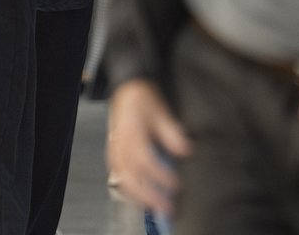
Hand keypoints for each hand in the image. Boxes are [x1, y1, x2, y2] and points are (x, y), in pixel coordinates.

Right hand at [107, 79, 190, 216]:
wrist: (127, 90)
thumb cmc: (143, 100)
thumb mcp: (161, 111)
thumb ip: (171, 132)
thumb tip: (185, 150)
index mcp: (131, 134)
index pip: (144, 160)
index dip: (159, 175)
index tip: (176, 185)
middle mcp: (120, 145)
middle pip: (130, 177)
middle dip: (148, 196)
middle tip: (166, 208)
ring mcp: (115, 151)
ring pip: (123, 180)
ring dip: (139, 197)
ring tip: (155, 208)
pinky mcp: (114, 154)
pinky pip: (118, 176)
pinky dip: (129, 190)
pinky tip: (141, 197)